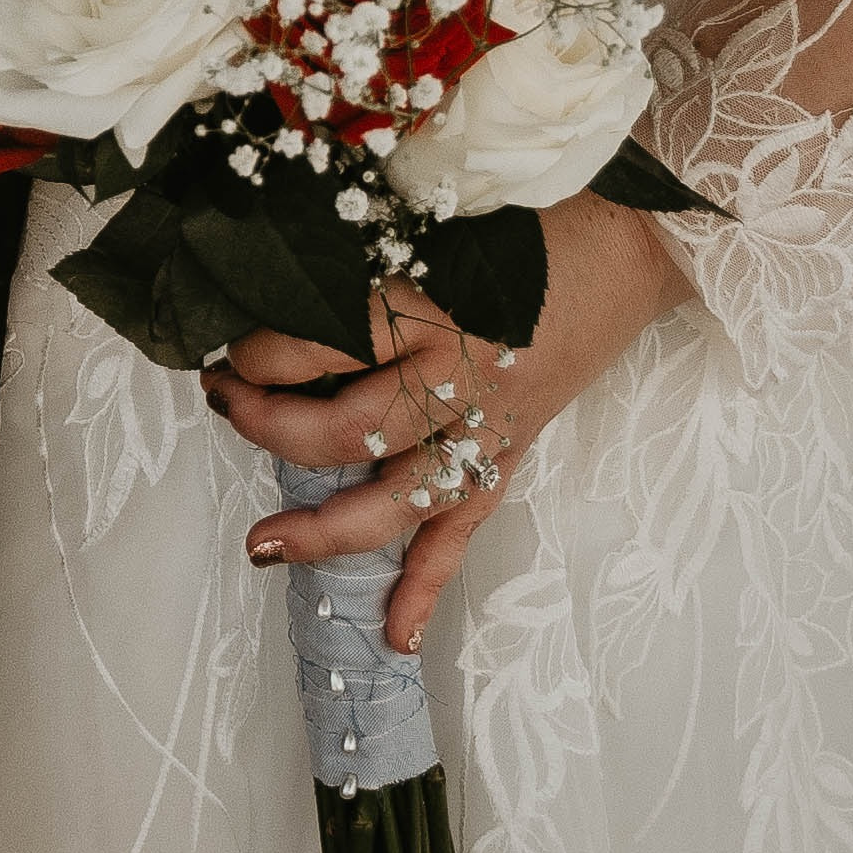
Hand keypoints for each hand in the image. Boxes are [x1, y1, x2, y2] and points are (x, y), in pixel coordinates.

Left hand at [205, 193, 692, 654]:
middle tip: (223, 401)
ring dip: (324, 530)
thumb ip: (361, 252)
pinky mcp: (511, 453)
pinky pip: (464, 533)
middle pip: (342, 430)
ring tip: (264, 545)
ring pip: (394, 501)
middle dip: (267, 426)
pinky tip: (393, 636)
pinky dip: (428, 587)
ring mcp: (486, 426)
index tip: (227, 338)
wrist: (629, 242)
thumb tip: (274, 277)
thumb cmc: (525, 216)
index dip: (258, 349)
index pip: (316, 343)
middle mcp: (455, 376)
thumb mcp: (430, 216)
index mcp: (429, 305)